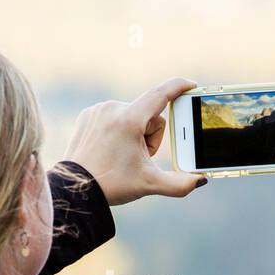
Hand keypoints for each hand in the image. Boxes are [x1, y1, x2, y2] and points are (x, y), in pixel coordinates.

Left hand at [63, 77, 205, 205]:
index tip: (191, 85)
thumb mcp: (149, 184)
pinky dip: (117, 132)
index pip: (161, 94)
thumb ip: (180, 184)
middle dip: (150, 137)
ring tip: (120, 156)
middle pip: (149, 116)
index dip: (179, 87)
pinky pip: (114, 117)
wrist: (74, 190)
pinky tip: (108, 149)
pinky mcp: (88, 115)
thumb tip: (201, 180)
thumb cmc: (111, 185)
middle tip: (137, 159)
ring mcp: (98, 110)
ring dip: (134, 134)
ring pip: (132, 116)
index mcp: (130, 119)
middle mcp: (113, 108)